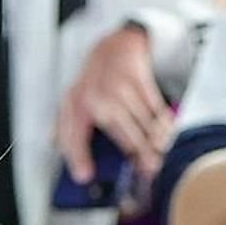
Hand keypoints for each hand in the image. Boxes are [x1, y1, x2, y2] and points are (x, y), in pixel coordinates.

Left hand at [56, 22, 172, 184]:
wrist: (113, 47)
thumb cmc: (90, 83)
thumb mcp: (70, 102)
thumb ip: (63, 128)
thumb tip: (57, 149)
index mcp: (75, 106)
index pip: (72, 136)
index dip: (77, 158)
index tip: (84, 178)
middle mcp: (96, 96)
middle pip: (118, 129)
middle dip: (135, 151)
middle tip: (147, 170)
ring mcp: (119, 86)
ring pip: (141, 119)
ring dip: (154, 141)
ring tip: (160, 158)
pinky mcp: (139, 79)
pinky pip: (154, 105)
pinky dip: (163, 122)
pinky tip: (168, 135)